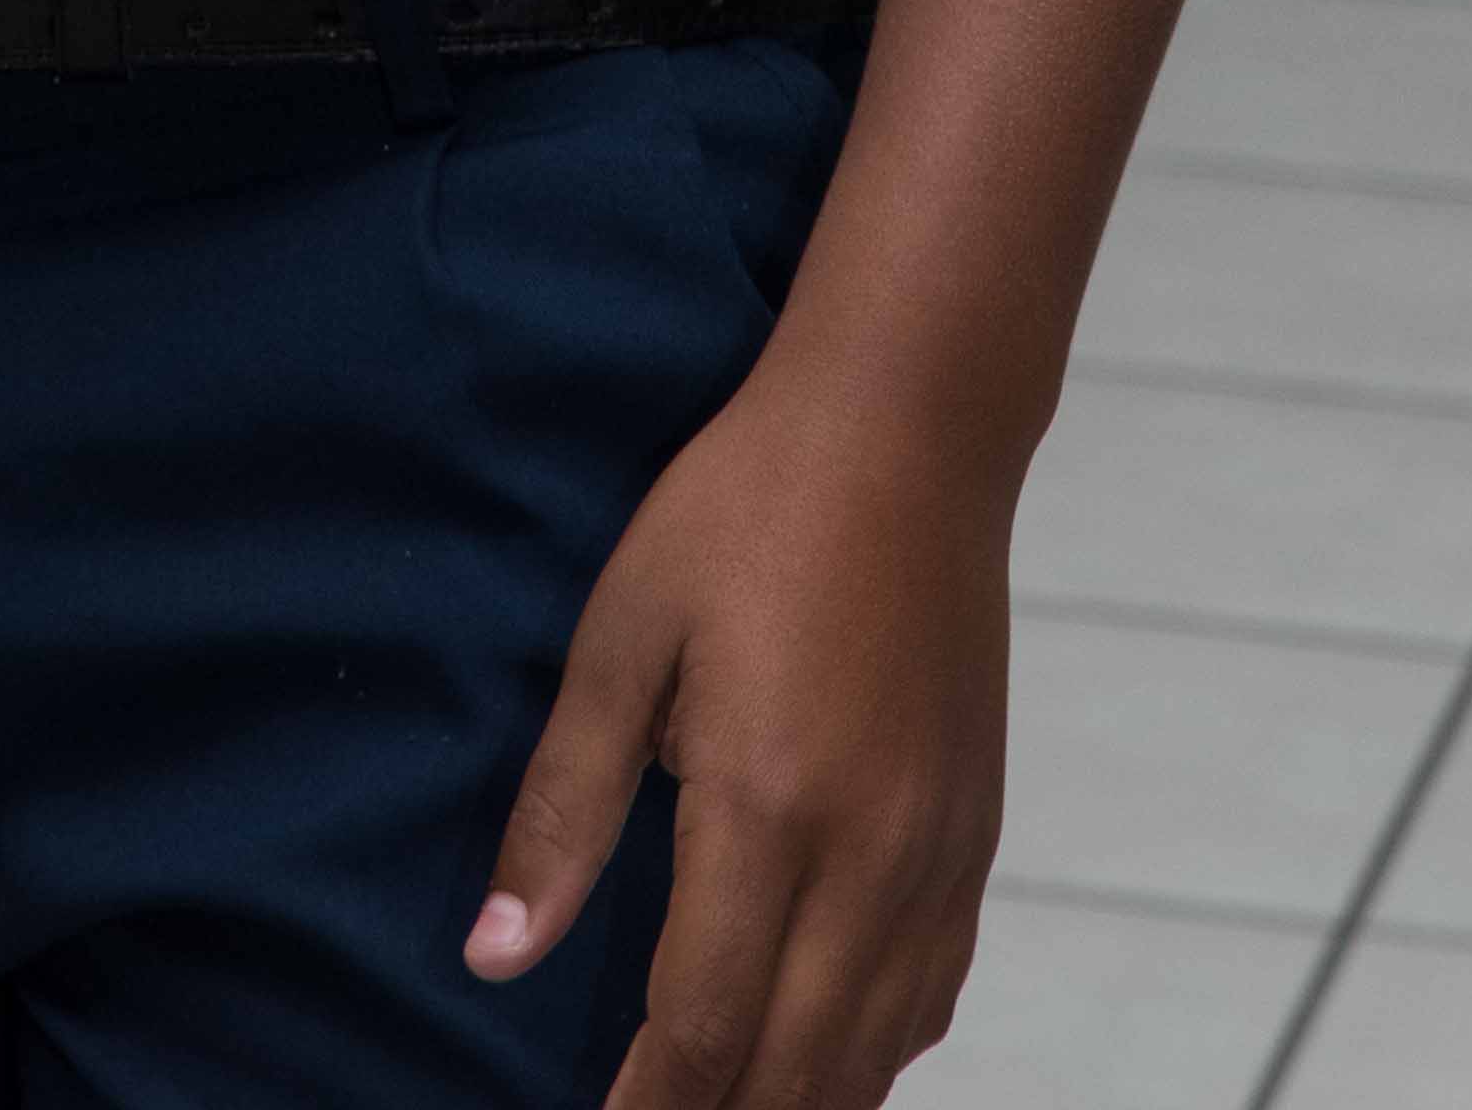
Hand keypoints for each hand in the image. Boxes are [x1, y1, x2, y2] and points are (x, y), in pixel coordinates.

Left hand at [466, 345, 1005, 1107]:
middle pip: (794, 1072)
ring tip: (718, 1102)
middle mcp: (870, 858)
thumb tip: (495, 954)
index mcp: (768, 809)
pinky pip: (932, 998)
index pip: (702, 1028)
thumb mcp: (624, 632)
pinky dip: (873, 1056)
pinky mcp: (977, 838)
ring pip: (874, 1058)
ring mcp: (938, 857)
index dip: (645, 1108)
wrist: (909, 429)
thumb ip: (563, 804)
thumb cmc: (747, 508)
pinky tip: (820, 1053)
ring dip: (795, 1102)